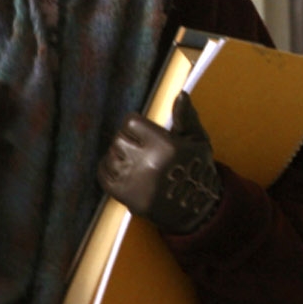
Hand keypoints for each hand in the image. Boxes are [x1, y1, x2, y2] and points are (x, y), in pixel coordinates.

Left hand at [97, 94, 222, 235]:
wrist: (197, 209)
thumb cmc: (197, 170)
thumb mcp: (198, 140)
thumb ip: (186, 116)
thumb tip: (180, 94)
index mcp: (166, 146)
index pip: (131, 123)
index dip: (135, 125)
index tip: (143, 131)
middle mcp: (149, 163)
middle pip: (118, 139)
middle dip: (127, 140)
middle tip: (139, 147)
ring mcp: (136, 182)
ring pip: (110, 156)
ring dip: (118, 156)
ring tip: (133, 160)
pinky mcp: (127, 196)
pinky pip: (104, 175)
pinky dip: (108, 170)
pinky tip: (121, 169)